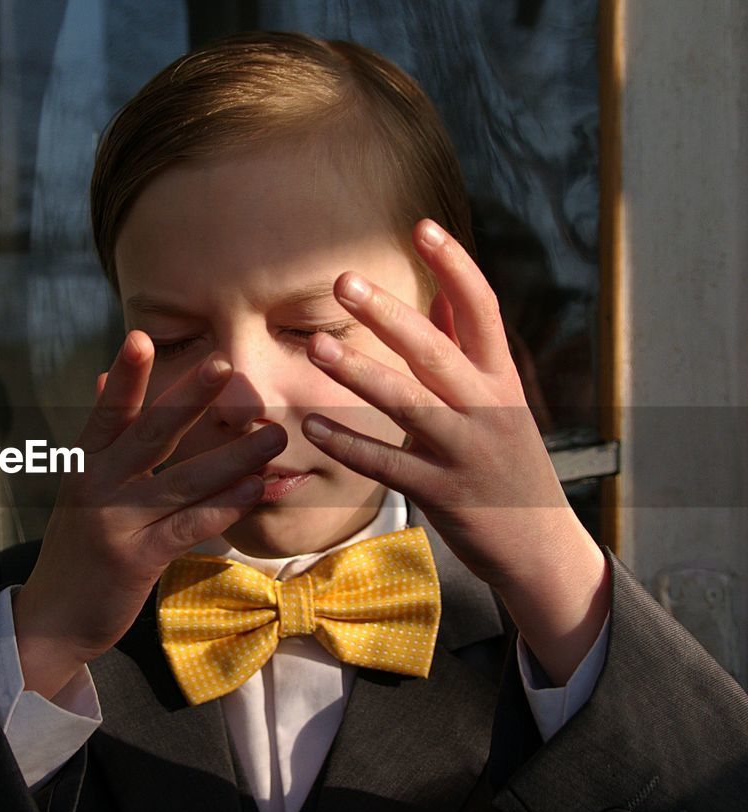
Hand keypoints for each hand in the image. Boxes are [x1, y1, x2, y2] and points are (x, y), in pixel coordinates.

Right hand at [12, 330, 285, 698]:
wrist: (53, 619)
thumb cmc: (77, 549)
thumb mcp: (79, 489)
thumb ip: (101, 437)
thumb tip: (103, 378)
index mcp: (84, 465)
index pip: (106, 412)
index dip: (124, 376)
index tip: (140, 336)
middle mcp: (97, 488)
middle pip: (148, 436)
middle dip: (188, 399)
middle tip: (225, 365)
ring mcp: (117, 524)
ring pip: (183, 482)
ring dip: (233, 457)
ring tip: (273, 435)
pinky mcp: (139, 560)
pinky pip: (191, 527)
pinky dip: (227, 506)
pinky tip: (257, 489)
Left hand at [300, 219, 608, 684]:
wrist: (539, 546)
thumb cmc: (505, 460)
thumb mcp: (498, 401)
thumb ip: (467, 350)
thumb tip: (441, 294)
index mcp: (500, 377)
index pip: (481, 309)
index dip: (454, 266)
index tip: (421, 226)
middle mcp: (487, 408)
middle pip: (435, 351)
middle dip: (388, 314)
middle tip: (342, 281)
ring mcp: (465, 452)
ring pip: (408, 406)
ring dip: (359, 375)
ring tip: (317, 350)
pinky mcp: (443, 494)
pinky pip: (388, 466)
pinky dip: (349, 446)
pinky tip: (312, 428)